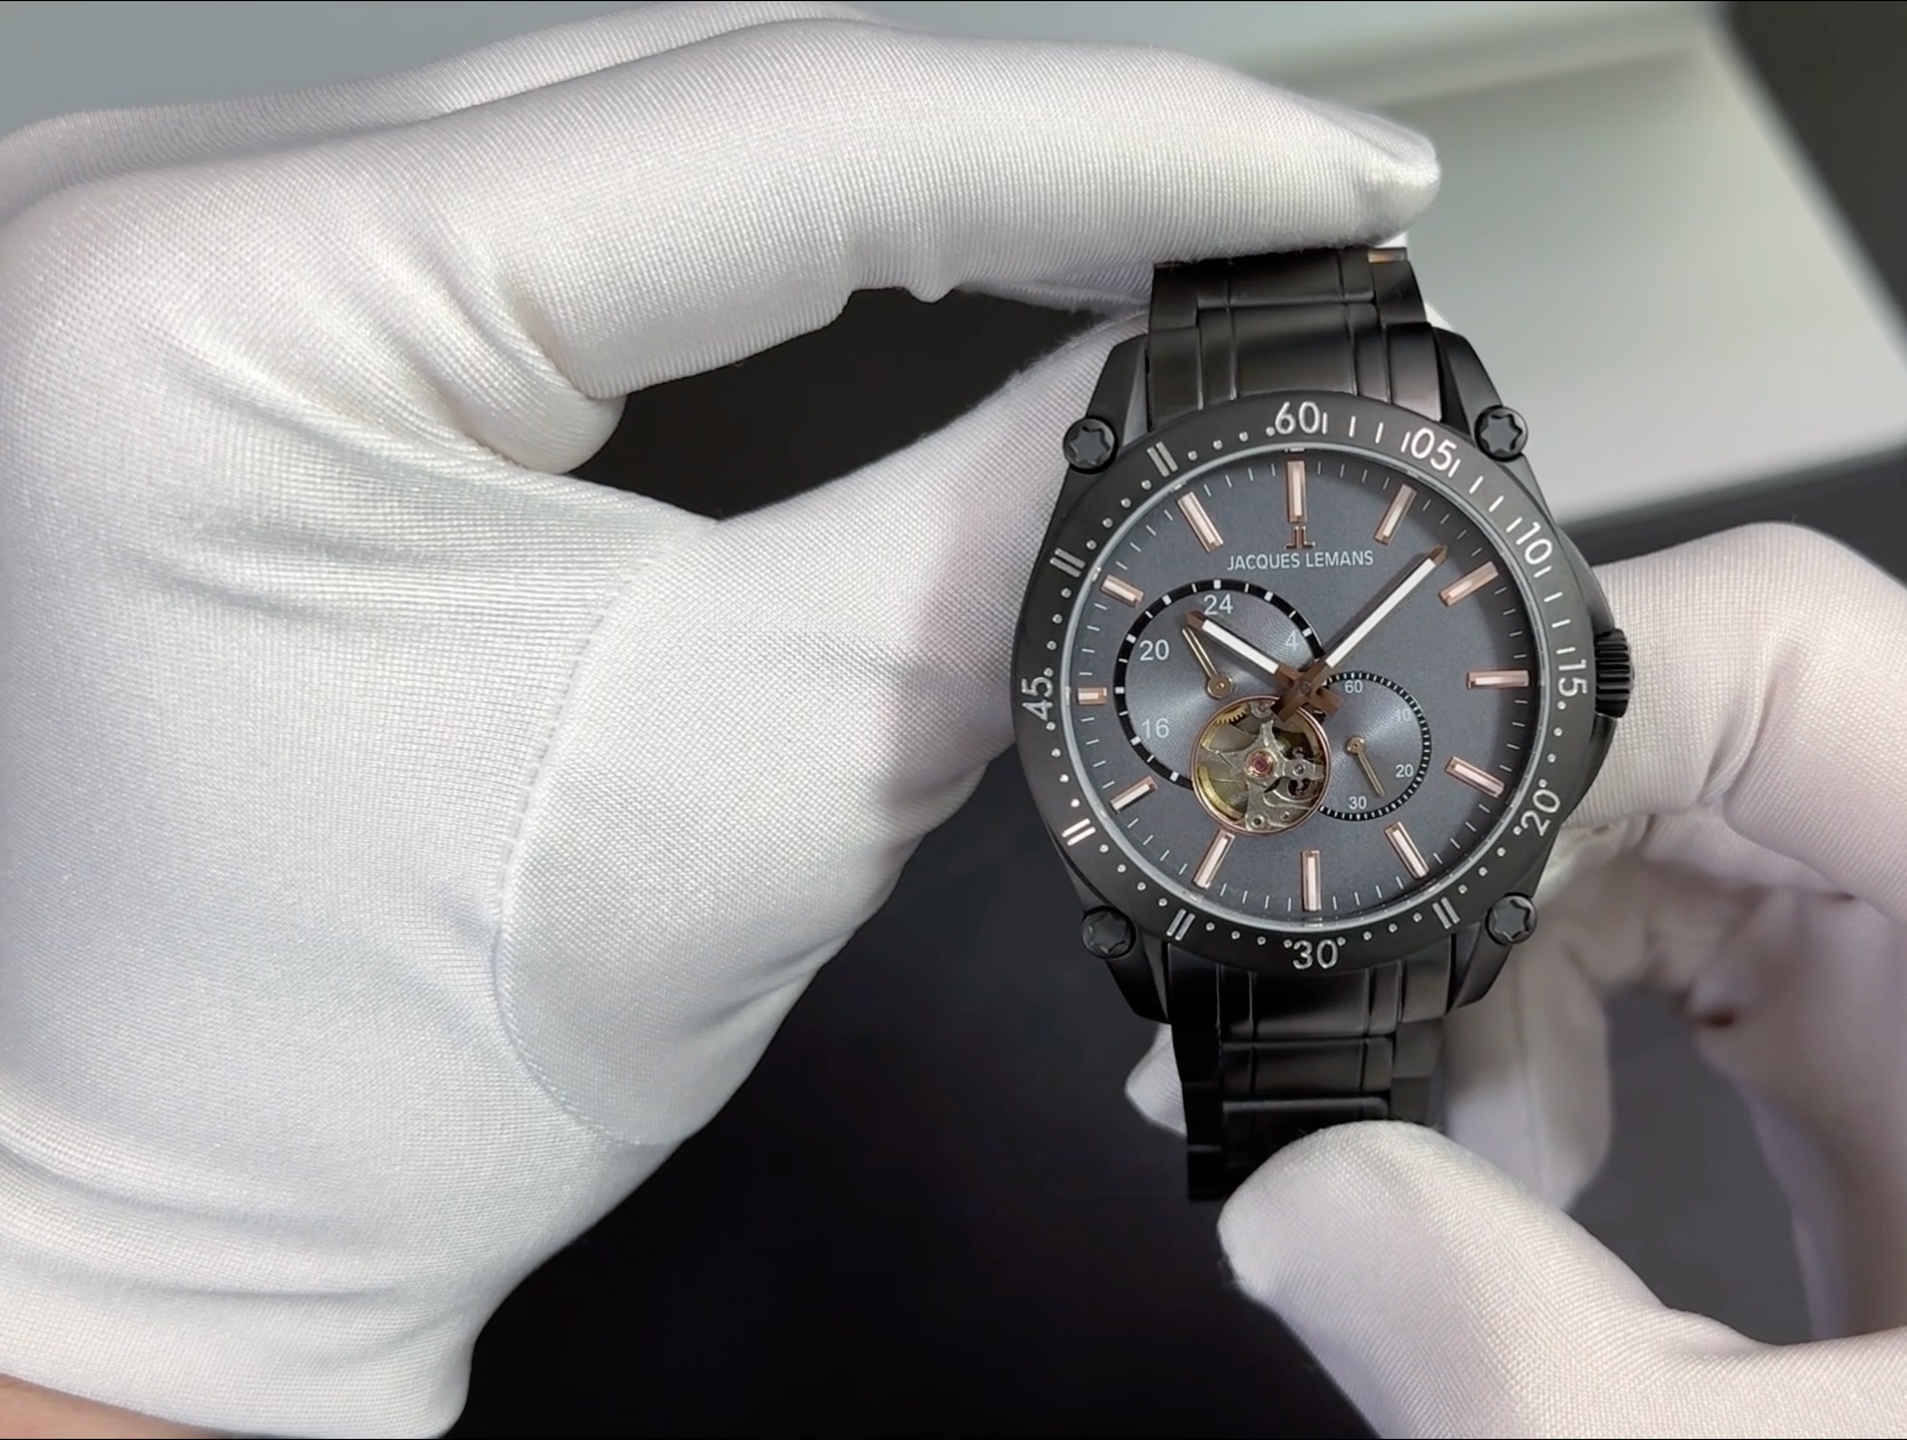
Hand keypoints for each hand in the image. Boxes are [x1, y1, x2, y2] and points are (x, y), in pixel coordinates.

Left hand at [0, 4, 1433, 1434]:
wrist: (179, 1205)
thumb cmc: (383, 1071)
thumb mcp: (762, 775)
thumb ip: (1000, 532)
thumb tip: (1198, 367)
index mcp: (240, 307)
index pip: (783, 134)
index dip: (1110, 141)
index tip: (1330, 178)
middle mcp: (162, 212)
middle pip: (714, 88)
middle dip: (1036, 150)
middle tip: (1285, 205)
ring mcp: (183, 246)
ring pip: (651, 123)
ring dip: (920, 178)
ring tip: (1154, 226)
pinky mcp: (244, 315)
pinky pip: (572, 204)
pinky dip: (786, 234)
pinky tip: (942, 254)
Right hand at [1130, 524, 1906, 1434]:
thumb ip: (1535, 1361)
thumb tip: (1293, 1199)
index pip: (1807, 650)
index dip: (1547, 706)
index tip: (1365, 828)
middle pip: (1720, 718)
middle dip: (1499, 861)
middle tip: (1361, 1022)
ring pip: (1679, 817)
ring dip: (1508, 954)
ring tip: (1455, 1152)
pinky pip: (1696, 927)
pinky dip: (1554, 1014)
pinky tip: (1519, 1158)